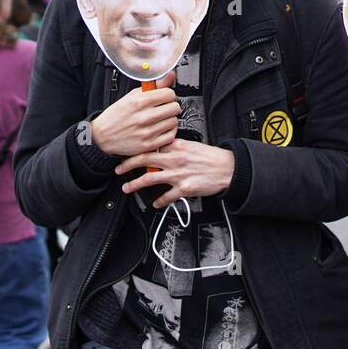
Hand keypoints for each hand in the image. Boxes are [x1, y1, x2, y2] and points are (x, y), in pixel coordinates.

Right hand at [90, 72, 178, 156]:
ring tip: (159, 119)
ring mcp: (148, 132)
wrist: (101, 137)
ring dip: (169, 120)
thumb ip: (153, 86)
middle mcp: (144, 117)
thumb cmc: (116, 116)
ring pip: (174, 121)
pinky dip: (168, 132)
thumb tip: (170, 75)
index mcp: (139, 101)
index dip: (168, 95)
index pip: (169, 94)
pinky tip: (160, 129)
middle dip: (170, 107)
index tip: (164, 98)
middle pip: (175, 108)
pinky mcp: (150, 144)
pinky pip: (171, 135)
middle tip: (163, 109)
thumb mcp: (131, 96)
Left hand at [115, 139, 235, 208]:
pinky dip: (159, 201)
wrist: (228, 168)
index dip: (136, 149)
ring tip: (127, 188)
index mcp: (177, 146)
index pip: (151, 145)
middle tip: (118, 169)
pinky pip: (166, 196)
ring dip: (135, 184)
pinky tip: (155, 203)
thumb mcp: (192, 145)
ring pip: (149, 178)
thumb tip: (160, 147)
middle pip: (144, 160)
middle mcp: (175, 160)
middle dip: (128, 165)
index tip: (127, 152)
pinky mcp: (185, 188)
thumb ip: (175, 146)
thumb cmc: (212, 157)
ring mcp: (179, 175)